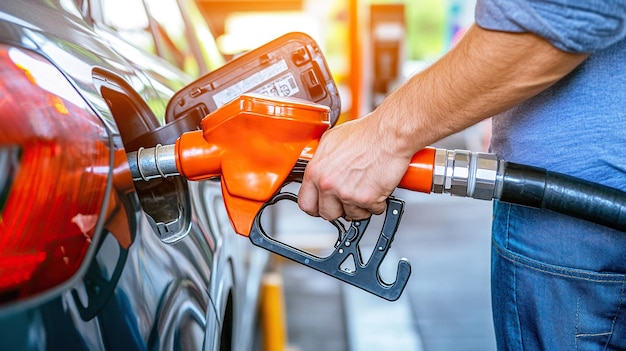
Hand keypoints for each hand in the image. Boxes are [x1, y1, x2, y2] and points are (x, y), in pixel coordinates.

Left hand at [297, 113, 411, 220]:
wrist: (389, 135)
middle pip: (328, 214)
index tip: (322, 206)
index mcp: (315, 172)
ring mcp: (347, 193)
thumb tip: (319, 171)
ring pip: (352, 215)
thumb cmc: (365, 134)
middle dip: (338, 209)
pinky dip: (377, 203)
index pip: (306, 203)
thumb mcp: (331, 141)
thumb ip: (321, 161)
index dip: (315, 207)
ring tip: (365, 188)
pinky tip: (376, 188)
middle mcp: (328, 184)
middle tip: (346, 199)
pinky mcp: (367, 199)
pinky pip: (372, 211)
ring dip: (359, 206)